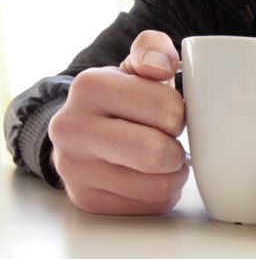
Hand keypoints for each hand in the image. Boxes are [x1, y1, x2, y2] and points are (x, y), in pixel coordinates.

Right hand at [48, 30, 188, 214]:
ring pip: (156, 187)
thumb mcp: (137, 66)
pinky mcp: (87, 200)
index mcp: (90, 87)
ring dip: (173, 176)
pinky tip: (149, 178)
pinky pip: (148, 207)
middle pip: (155, 154)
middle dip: (176, 151)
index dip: (180, 115)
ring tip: (164, 162)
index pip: (167, 109)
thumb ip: (154, 50)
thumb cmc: (123, 99)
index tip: (172, 114)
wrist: (83, 131)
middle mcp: (72, 128)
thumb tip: (163, 65)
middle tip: (172, 143)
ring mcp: (74, 169)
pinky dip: (161, 196)